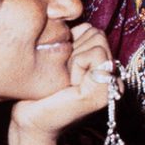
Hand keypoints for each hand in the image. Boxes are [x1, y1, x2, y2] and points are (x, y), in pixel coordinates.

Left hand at [11, 23, 118, 138]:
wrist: (31, 120)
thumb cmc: (41, 89)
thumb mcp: (61, 58)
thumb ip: (75, 41)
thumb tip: (77, 24)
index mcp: (105, 68)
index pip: (94, 31)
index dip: (73, 42)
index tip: (63, 66)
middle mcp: (114, 76)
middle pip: (97, 33)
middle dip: (75, 47)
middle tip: (65, 73)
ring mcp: (113, 85)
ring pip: (98, 39)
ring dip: (75, 56)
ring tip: (67, 79)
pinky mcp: (106, 91)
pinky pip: (95, 54)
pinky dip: (77, 64)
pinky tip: (70, 84)